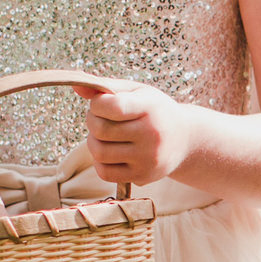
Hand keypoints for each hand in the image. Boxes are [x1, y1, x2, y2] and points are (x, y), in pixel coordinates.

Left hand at [79, 81, 195, 185]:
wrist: (185, 139)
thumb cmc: (155, 111)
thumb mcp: (137, 92)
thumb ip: (106, 87)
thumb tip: (74, 85)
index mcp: (150, 107)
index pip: (110, 106)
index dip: (97, 104)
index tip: (102, 103)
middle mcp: (152, 134)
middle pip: (100, 130)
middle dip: (93, 121)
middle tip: (102, 119)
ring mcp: (148, 158)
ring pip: (99, 153)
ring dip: (94, 142)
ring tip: (105, 136)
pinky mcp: (143, 176)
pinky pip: (105, 172)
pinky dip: (100, 162)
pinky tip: (110, 152)